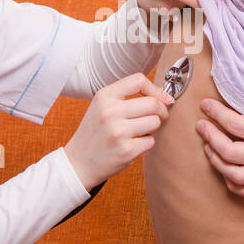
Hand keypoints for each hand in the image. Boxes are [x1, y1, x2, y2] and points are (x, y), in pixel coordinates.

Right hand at [63, 73, 173, 191]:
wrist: (78, 162)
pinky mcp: (126, 150)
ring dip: (152, 129)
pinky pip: (150, 141)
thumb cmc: (95, 132)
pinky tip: (131, 145)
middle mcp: (110, 111)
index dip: (155, 89)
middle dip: (161, 111)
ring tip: (137, 133)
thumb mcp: (102, 106)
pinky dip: (145, 144)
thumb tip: (164, 96)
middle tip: (157, 118)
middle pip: (153, 103)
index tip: (163, 99)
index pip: (138, 81)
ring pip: (155, 122)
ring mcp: (118, 131)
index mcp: (104, 96)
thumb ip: (127, 97)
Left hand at [194, 99, 243, 199]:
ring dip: (216, 162)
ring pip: (234, 176)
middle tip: (201, 125)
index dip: (216, 114)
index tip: (205, 105)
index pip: (237, 125)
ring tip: (209, 147)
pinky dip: (231, 183)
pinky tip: (225, 170)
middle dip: (210, 137)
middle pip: (230, 152)